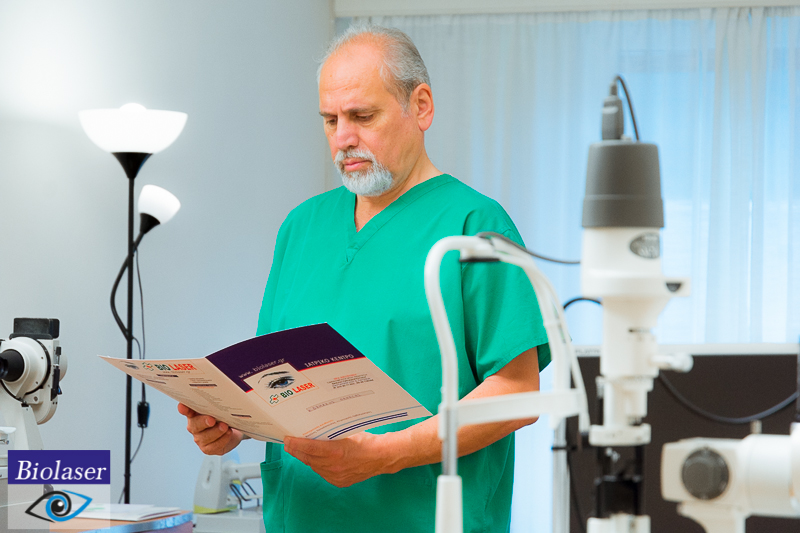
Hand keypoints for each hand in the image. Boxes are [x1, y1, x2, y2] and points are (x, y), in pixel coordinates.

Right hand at [177, 403, 243, 455]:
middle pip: (195, 424)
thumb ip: (218, 403)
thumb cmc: (225, 416)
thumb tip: (225, 391)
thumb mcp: (222, 408)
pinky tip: (228, 434)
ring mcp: (200, 438)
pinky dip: (222, 439)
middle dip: (204, 422)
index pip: (187, 410)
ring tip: (225, 426)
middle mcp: (195, 426)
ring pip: (205, 437)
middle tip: (212, 420)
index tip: (182, 407)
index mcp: (195, 413)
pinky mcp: (207, 448)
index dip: (184, 409)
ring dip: (216, 431)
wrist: (233, 430)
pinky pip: (213, 446)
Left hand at [283, 432, 397, 487]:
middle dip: (297, 451)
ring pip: (314, 467)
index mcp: (336, 452)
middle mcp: (334, 466)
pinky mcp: (339, 482)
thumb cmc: (367, 442)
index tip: (287, 439)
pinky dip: (317, 466)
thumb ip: (330, 435)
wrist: (382, 457)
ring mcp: (336, 476)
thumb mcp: (347, 433)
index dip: (296, 444)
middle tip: (288, 444)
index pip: (310, 448)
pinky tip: (315, 459)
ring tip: (299, 450)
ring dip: (306, 458)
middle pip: (309, 459)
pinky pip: (323, 473)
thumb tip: (315, 431)